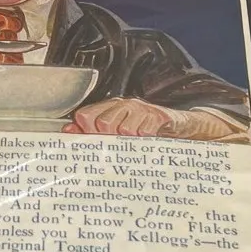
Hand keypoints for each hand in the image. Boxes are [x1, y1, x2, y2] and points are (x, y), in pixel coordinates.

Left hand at [63, 98, 222, 138]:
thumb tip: (68, 132)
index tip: (94, 144)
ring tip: (137, 143)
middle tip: (120, 147)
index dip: (86, 133)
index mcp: (110, 108)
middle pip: (102, 124)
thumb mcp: (119, 134)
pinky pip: (143, 132)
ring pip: (122, 129)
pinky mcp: (158, 116)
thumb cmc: (146, 133)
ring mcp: (142, 109)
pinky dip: (144, 141)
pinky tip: (148, 141)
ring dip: (128, 142)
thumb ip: (92, 133)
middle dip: (108, 140)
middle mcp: (124, 105)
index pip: (85, 116)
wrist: (182, 128)